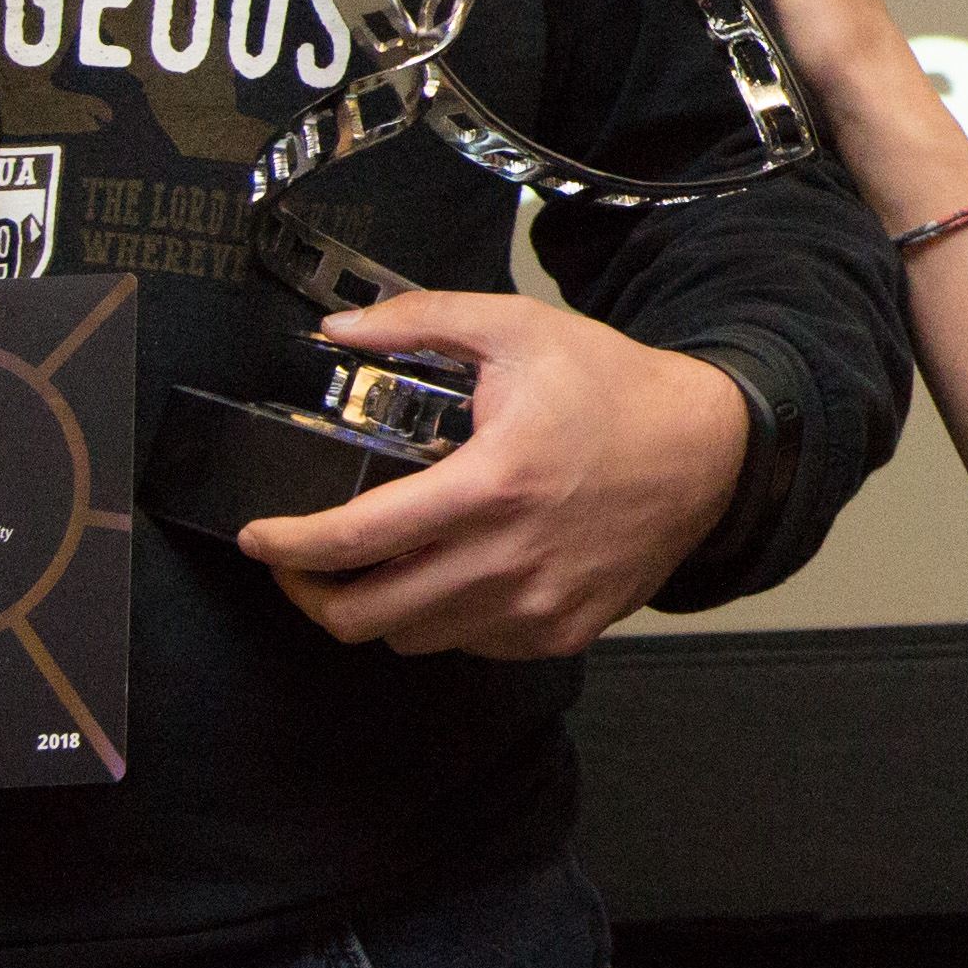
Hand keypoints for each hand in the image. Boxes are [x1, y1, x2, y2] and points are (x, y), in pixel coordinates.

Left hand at [230, 289, 752, 657]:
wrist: (709, 450)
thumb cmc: (613, 388)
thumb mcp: (518, 328)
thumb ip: (423, 320)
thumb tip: (341, 330)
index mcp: (490, 484)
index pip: (354, 541)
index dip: (286, 549)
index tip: (259, 538)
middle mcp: (509, 559)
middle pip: (366, 617)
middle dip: (311, 595)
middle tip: (298, 565)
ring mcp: (536, 605)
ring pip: (412, 640)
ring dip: (377, 608)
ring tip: (373, 567)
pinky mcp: (560, 631)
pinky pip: (470, 647)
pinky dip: (442, 619)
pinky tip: (451, 572)